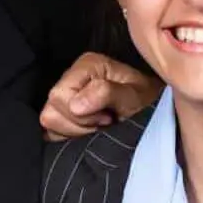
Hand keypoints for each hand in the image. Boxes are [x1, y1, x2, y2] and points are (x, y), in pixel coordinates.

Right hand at [40, 52, 160, 141]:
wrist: (153, 113)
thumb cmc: (146, 101)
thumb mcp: (134, 96)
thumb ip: (106, 93)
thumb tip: (76, 105)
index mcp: (86, 66)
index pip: (59, 96)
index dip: (82, 114)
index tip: (108, 116)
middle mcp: (71, 78)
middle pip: (51, 112)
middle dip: (80, 124)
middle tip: (106, 121)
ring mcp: (65, 96)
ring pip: (50, 123)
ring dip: (77, 132)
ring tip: (101, 126)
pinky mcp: (63, 114)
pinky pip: (52, 133)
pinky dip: (73, 137)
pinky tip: (92, 131)